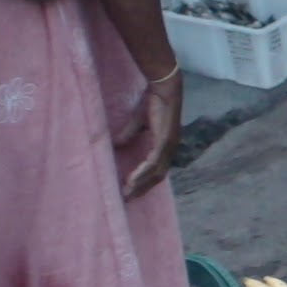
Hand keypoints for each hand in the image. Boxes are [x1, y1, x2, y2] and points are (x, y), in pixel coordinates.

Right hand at [117, 77, 182, 198]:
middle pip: (157, 176)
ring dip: (141, 184)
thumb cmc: (153, 102)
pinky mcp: (165, 141)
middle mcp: (170, 149)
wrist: (164, 88)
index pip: (157, 169)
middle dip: (142, 188)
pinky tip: (132, 180)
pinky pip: (153, 162)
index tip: (130, 189)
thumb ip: (129, 134)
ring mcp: (169, 146)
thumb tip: (116, 145)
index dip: (145, 181)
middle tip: (127, 198)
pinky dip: (143, 172)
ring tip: (127, 193)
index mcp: (166, 145)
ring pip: (156, 172)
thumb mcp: (138, 122)